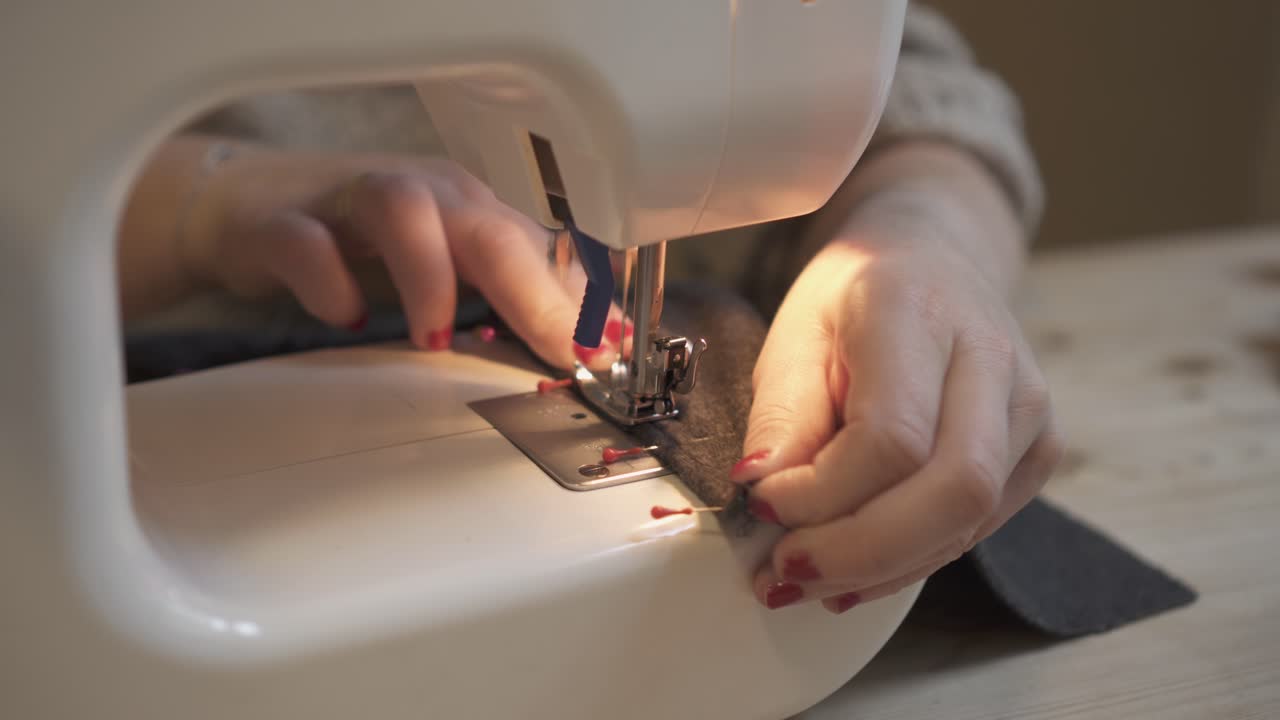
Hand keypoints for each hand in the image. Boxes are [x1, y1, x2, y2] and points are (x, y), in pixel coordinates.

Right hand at [181, 142, 619, 368]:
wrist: (246, 205)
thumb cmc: (361, 240)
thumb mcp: (450, 264)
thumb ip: (514, 297)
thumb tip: (590, 340)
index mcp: (468, 207)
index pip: (539, 246)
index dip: (579, 301)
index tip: (605, 356)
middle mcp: (420, 195)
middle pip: (486, 226)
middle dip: (533, 292)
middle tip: (559, 353)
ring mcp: (349, 202)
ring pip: (402, 212)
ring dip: (429, 276)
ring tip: (433, 341)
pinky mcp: (282, 222)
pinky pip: (308, 243)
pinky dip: (329, 281)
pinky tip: (347, 317)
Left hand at [733, 229, 1062, 612]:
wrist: (929, 263)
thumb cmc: (853, 298)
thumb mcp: (794, 336)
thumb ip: (783, 414)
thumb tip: (763, 490)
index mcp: (919, 312)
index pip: (893, 434)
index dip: (824, 491)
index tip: (762, 504)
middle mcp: (993, 358)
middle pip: (953, 489)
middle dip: (861, 551)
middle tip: (786, 573)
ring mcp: (1030, 407)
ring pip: (971, 519)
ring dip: (881, 568)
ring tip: (807, 579)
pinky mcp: (1039, 449)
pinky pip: (977, 527)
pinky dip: (909, 561)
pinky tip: (853, 569)